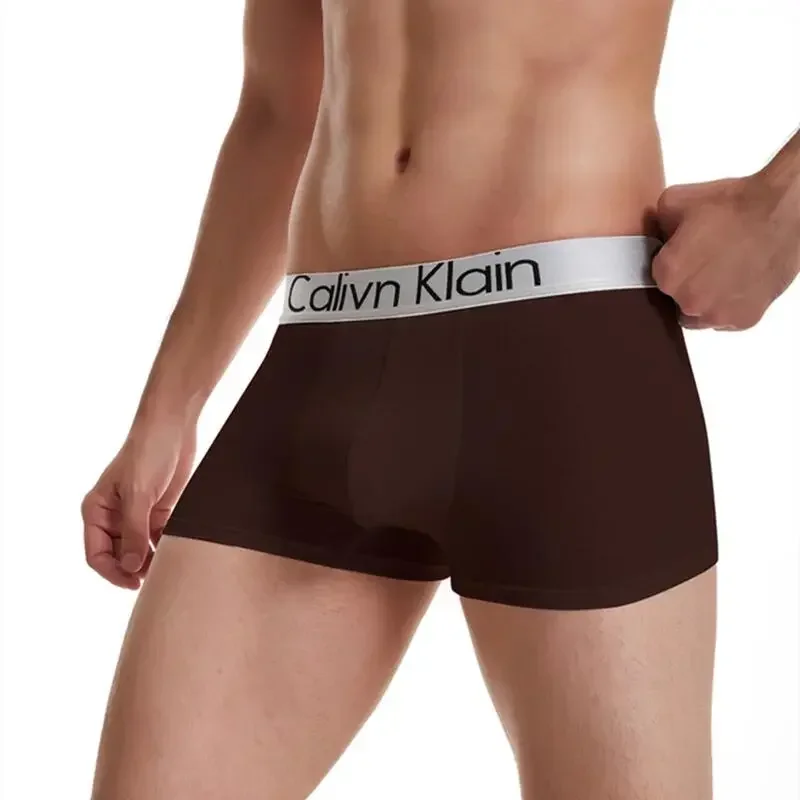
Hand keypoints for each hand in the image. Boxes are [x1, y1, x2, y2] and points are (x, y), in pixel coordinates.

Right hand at [81, 420, 195, 587]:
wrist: (174, 427)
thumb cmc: (148, 452)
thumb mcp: (139, 494)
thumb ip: (133, 532)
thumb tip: (129, 566)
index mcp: (96, 510)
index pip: (96, 554)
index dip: (113, 572)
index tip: (134, 583)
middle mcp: (113, 515)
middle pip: (118, 556)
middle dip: (133, 569)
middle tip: (154, 577)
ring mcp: (136, 514)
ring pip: (139, 550)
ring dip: (150, 560)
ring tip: (166, 566)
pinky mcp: (158, 510)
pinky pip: (157, 538)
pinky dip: (164, 547)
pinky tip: (175, 552)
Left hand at [652, 174, 799, 329]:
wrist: (782, 211)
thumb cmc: (735, 205)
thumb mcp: (674, 200)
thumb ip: (654, 225)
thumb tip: (652, 237)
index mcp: (668, 275)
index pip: (658, 278)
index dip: (671, 264)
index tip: (685, 254)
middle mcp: (689, 301)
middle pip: (676, 300)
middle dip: (686, 283)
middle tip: (707, 260)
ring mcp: (717, 314)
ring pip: (699, 315)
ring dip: (705, 299)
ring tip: (723, 271)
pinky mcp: (743, 320)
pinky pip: (725, 320)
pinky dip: (730, 305)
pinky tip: (738, 280)